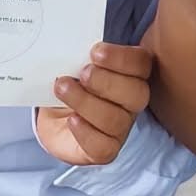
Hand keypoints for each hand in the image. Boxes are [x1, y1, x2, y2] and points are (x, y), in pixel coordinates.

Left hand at [35, 43, 152, 165]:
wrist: (54, 117)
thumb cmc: (71, 83)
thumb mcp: (74, 63)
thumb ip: (80, 54)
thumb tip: (69, 46)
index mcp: (131, 74)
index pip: (141, 64)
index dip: (121, 58)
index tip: (95, 51)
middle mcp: (131, 102)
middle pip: (136, 94)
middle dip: (106, 82)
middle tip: (82, 74)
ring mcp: (121, 128)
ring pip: (115, 119)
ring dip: (86, 102)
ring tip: (62, 89)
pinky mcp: (105, 150)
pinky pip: (103, 145)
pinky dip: (85, 131)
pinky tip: (71, 119)